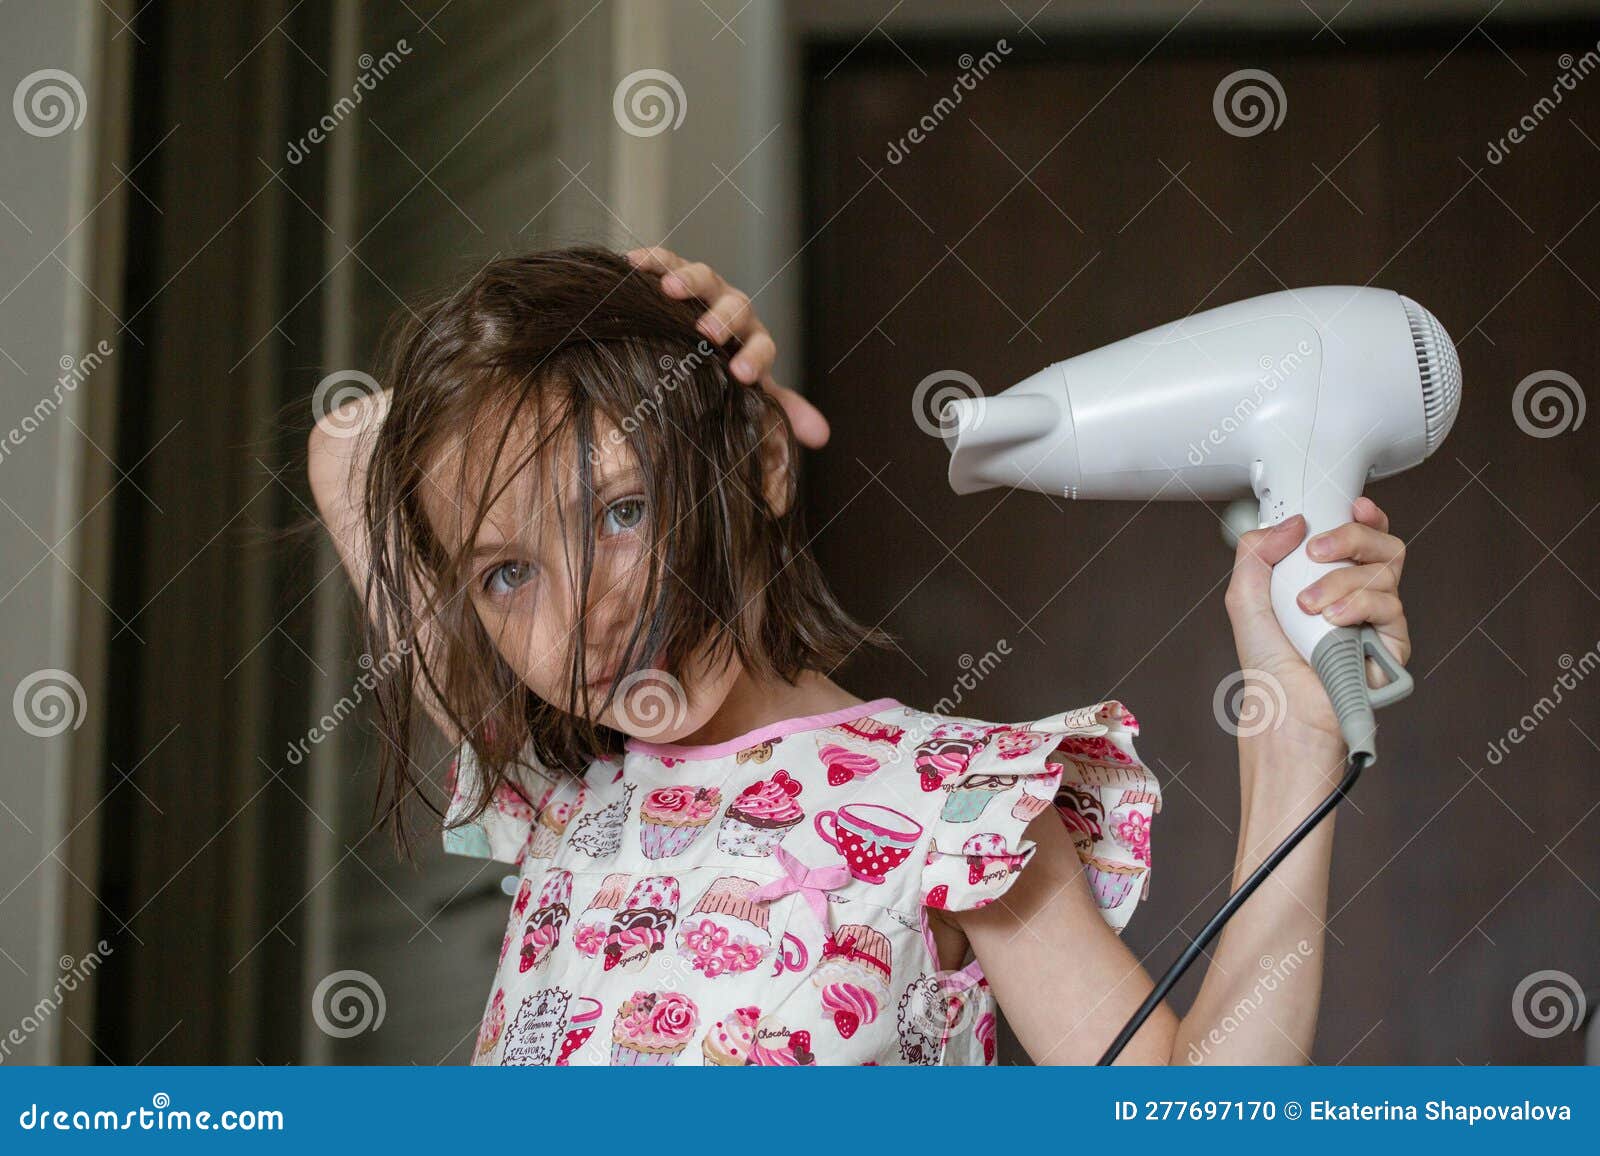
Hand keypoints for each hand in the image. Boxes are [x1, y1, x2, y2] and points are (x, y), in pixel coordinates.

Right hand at [626, 247, 829, 448]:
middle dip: (724, 318)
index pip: (762, 347)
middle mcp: (734, 310)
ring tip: (669, 289)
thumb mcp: (756, 396)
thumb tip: (822, 436)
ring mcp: (706, 289)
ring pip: (704, 277)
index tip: (741, 375)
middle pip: (736, 307)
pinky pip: (666, 261)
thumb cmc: (727, 373)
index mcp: (754, 341)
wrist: (699, 343)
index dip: (754, 358)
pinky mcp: (676, 273)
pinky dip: (653, 259)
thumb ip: (783, 413)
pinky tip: (633, 262)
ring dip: (688, 279)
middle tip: (708, 331)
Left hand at [1223, 497, 1410, 745]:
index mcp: (1328, 578)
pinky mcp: (1392, 642)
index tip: (1354, 505)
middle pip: (1382, 545)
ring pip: (1384, 571)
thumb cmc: (1267, 662)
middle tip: (1317, 550)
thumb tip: (1292, 523)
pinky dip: (1357, 605)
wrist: (1283, 707)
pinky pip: (1389, 605)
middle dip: (1351, 536)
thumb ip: (1257, 551)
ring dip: (1340, 580)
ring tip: (1309, 605)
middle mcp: (1358, 594)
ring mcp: (1377, 617)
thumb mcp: (1245, 598)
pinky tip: (1332, 620)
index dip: (1365, 516)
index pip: (1360, 537)